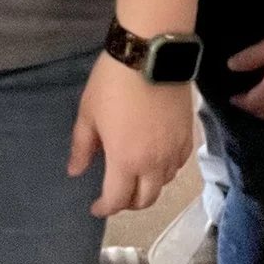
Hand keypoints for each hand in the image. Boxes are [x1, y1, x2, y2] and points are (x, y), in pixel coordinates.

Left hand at [70, 55, 191, 216]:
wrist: (151, 54)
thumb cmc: (113, 84)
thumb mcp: (88, 114)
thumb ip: (82, 147)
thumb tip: (75, 172)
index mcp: (126, 161)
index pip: (118, 200)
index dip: (105, 208)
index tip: (96, 207)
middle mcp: (154, 164)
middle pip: (146, 199)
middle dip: (128, 203)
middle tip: (115, 195)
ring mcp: (174, 150)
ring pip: (164, 184)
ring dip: (148, 187)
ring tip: (135, 177)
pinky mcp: (188, 136)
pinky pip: (178, 165)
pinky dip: (166, 171)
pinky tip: (157, 161)